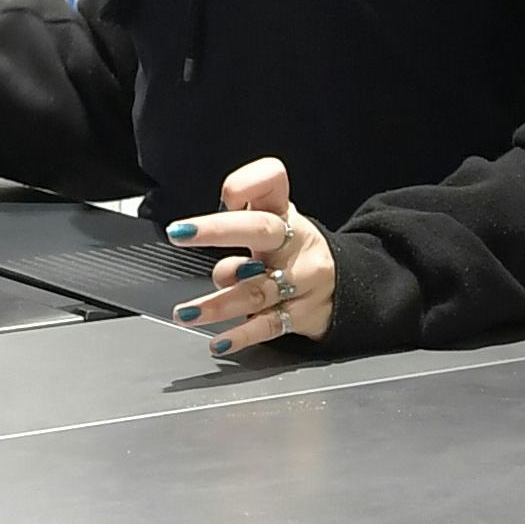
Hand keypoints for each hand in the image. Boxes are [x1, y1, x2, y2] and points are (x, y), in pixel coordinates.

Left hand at [167, 156, 334, 358]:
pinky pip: (269, 325)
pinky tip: (219, 342)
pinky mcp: (303, 314)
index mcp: (284, 213)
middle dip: (217, 230)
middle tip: (179, 233)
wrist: (345, 286)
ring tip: (186, 313)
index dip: (247, 184)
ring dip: (218, 303)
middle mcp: (294, 242)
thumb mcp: (275, 224)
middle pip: (259, 229)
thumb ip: (236, 222)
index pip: (271, 181)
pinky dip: (241, 335)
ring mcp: (301, 279)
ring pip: (258, 289)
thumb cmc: (293, 251)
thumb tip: (195, 233)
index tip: (226, 196)